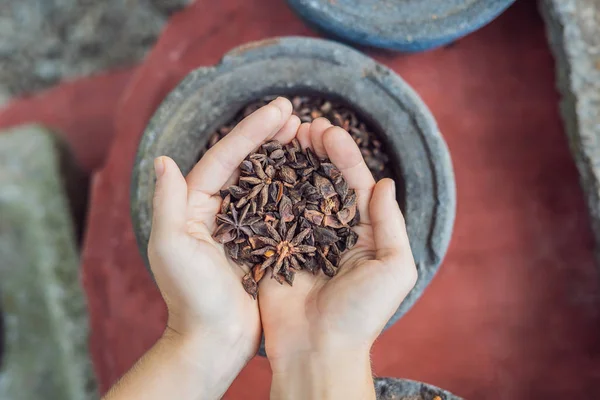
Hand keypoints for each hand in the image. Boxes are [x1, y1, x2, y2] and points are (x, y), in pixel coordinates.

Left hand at [147, 97, 299, 396]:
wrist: (214, 339)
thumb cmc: (191, 297)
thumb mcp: (172, 249)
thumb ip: (168, 203)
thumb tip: (163, 159)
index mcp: (194, 205)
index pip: (225, 157)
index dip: (252, 130)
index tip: (281, 109)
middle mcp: (216, 209)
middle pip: (245, 161)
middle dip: (268, 134)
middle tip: (295, 113)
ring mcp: (241, 224)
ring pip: (264, 180)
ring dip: (282, 154)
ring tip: (305, 133)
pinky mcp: (261, 242)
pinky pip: (277, 206)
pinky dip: (292, 185)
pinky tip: (310, 173)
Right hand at [259, 118, 417, 398]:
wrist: (318, 351)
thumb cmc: (361, 315)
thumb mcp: (393, 269)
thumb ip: (391, 224)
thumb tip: (385, 183)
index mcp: (363, 234)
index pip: (355, 184)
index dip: (344, 156)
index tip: (328, 130)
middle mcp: (332, 233)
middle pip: (324, 182)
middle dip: (316, 152)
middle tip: (304, 126)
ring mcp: (302, 240)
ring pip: (297, 192)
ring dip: (292, 164)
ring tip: (283, 136)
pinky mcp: (275, 250)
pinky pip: (272, 216)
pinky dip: (268, 191)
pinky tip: (261, 167)